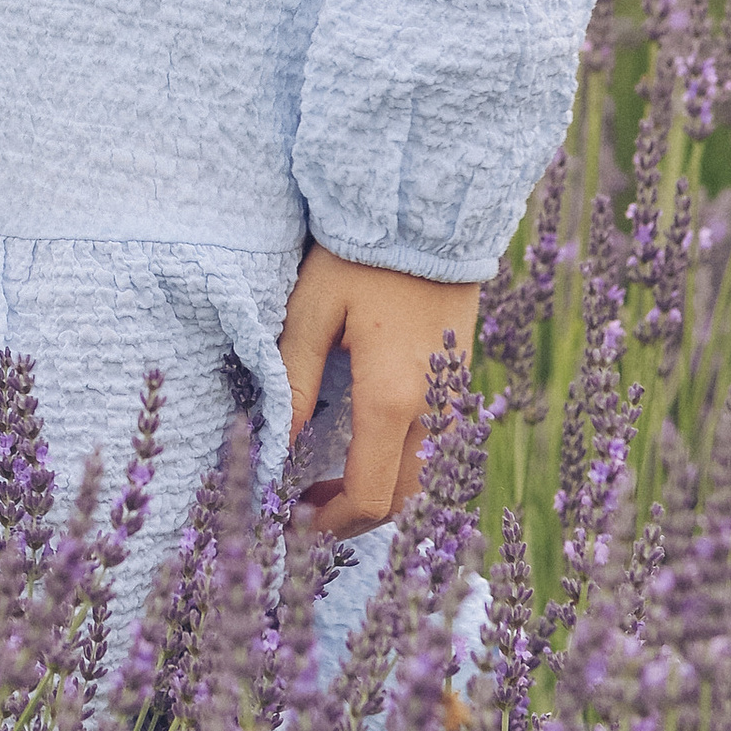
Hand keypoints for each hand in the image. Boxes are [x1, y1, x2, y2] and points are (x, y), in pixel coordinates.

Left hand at [276, 241, 480, 537]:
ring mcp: (453, 394)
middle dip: (354, 516)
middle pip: (402, 498)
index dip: (331, 523)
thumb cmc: (362, 254)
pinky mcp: (459, 376)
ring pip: (424, 476)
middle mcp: (433, 408)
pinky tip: (364, 446)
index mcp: (392, 399)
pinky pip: (436, 444)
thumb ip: (291, 381)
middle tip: (305, 509)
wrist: (430, 207)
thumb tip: (272, 447)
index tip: (293, 521)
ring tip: (330, 483)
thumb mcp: (311, 311)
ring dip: (381, 492)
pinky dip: (402, 464)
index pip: (370, 497)